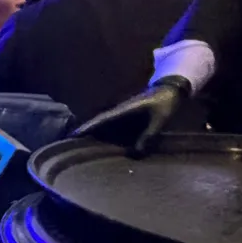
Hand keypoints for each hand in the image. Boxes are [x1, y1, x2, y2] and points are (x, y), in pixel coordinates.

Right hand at [73, 76, 190, 156]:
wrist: (171, 89)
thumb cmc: (165, 102)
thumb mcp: (160, 119)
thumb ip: (149, 135)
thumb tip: (136, 153)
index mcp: (123, 110)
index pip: (101, 120)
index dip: (87, 128)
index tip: (73, 136)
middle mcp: (119, 112)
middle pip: (98, 124)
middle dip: (85, 133)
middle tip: (70, 146)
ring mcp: (123, 114)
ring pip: (105, 126)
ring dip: (94, 135)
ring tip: (82, 148)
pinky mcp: (128, 117)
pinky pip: (114, 127)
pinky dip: (106, 134)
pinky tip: (103, 145)